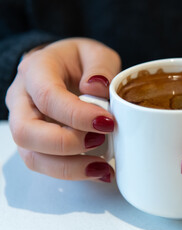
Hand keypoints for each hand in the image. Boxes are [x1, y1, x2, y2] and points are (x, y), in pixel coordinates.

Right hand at [5, 38, 120, 181]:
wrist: (65, 70)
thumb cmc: (80, 62)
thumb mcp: (96, 53)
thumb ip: (100, 66)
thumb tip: (96, 89)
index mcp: (36, 70)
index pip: (47, 96)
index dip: (77, 114)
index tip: (107, 122)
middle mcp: (22, 99)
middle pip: (26, 132)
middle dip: (66, 144)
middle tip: (100, 141)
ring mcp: (25, 123)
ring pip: (32, 156)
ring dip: (69, 167)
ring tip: (103, 168)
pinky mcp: (36, 143)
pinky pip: (46, 164)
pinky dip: (72, 172)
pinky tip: (99, 170)